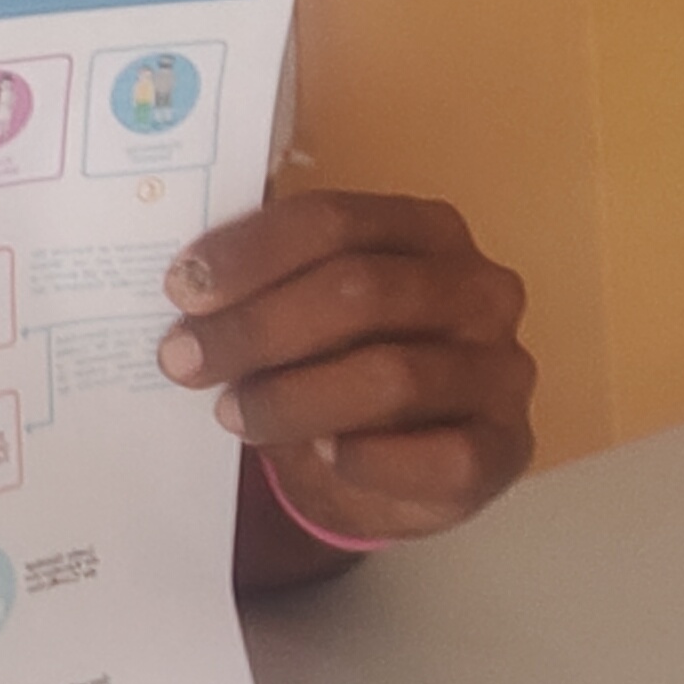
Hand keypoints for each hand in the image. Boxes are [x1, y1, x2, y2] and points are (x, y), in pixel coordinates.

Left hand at [157, 191, 534, 546]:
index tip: (180, 289)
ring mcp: (501, 369)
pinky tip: (320, 454)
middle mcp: (479, 290)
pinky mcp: (503, 448)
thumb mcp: (302, 302)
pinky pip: (437, 455)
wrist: (391, 461)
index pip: (334, 222)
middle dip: (256, 328)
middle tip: (182, 360)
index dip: (250, 254)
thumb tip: (185, 269)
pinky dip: (368, 458)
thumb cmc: (336, 358)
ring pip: (392, 374)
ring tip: (231, 413)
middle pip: (361, 292)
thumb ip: (260, 274)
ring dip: (292, 397)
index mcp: (426, 230)